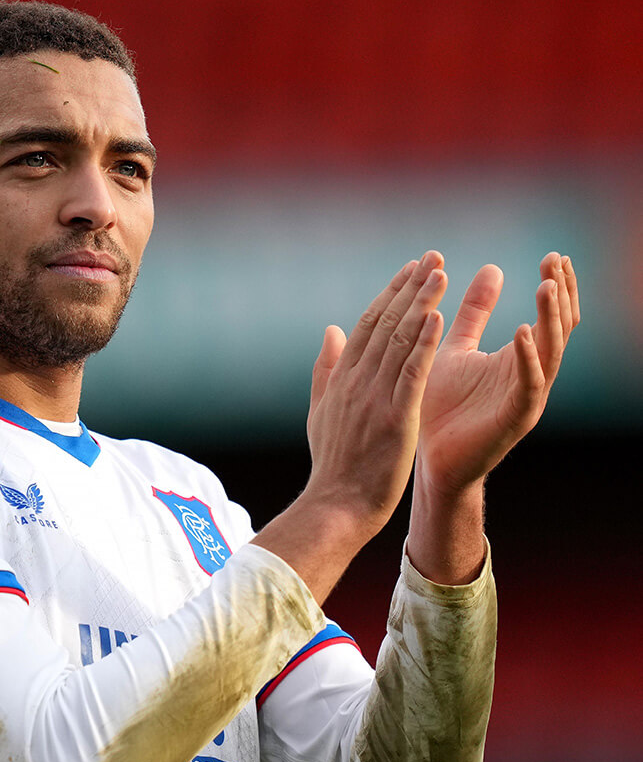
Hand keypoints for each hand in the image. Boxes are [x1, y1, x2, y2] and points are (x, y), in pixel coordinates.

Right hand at [303, 251, 446, 533]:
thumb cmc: (333, 463)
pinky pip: (412, 373)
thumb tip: (331, 329)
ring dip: (421, 304)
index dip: (391, 293)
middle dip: (411, 287)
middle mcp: (358, 381)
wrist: (337, 504)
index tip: (411, 269)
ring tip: (441, 274)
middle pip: (386, 323)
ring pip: (401, 340)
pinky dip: (424, 343)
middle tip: (434, 257)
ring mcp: (376, 397)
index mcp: (343, 378)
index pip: (369, 324)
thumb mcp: (320, 411)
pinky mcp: (396, 417)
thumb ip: (326, 369)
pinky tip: (438, 318)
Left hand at [417, 252, 580, 497]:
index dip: (556, 287)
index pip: (548, 317)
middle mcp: (530, 376)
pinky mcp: (514, 418)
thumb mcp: (457, 347)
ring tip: (547, 286)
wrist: (430, 457)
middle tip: (557, 262)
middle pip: (559, 329)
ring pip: (550, 352)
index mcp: (519, 358)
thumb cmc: (442, 405)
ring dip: (549, 318)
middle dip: (560, 295)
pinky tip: (522, 333)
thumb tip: (493, 268)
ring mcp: (526, 397)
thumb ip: (475, 312)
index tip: (554, 255)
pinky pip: (529, 385)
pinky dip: (529, 358)